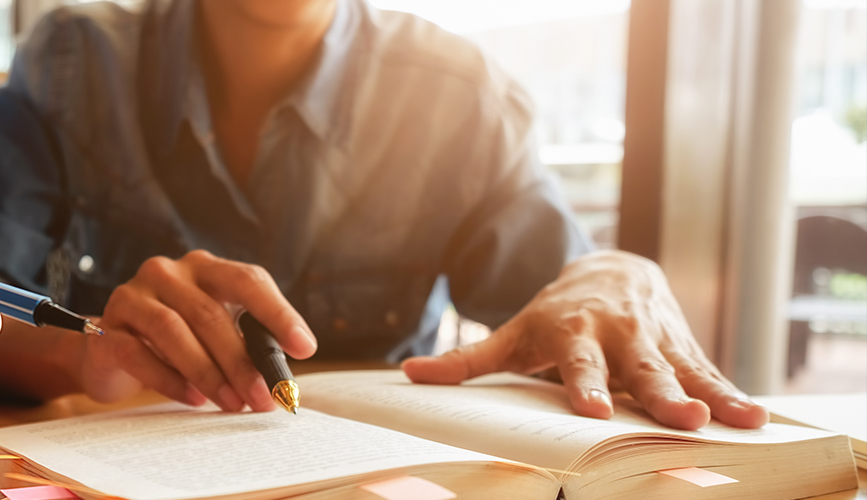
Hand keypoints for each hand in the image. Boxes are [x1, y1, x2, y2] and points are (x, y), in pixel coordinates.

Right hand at [72, 250, 316, 411]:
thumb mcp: (213, 335)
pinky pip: (140, 354)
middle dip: (241, 361)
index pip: (247, 279)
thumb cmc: (174, 343)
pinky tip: (194, 400)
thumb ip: (245, 344)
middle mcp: (166, 272)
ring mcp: (132, 297)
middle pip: (210, 313)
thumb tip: (282, 378)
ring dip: (208, 373)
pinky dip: (171, 380)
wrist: (110, 352)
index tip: (304, 348)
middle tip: (262, 398)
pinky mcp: (107, 329)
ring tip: (232, 403)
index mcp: (203, 267)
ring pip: (174, 331)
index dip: (278, 313)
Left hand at [402, 250, 767, 429]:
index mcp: (574, 332)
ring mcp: (656, 341)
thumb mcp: (512, 333)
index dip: (584, 385)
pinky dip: (732, 395)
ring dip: (705, 395)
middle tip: (677, 417)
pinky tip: (756, 419)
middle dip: (658, 392)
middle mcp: (620, 334)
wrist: (611, 271)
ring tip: (727, 420)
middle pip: (640, 368)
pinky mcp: (685, 348)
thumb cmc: (554, 315)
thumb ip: (466, 359)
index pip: (578, 363)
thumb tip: (408, 374)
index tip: (590, 409)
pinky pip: (710, 374)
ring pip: (682, 371)